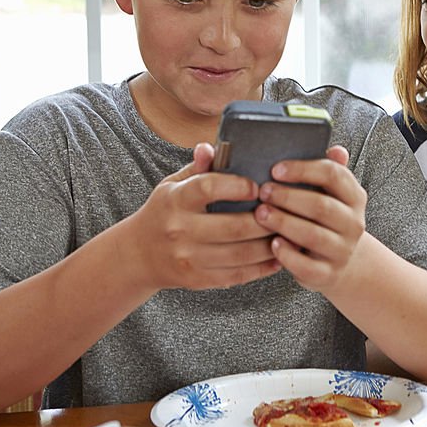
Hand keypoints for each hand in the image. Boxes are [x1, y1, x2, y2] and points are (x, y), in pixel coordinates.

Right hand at [121, 142, 280, 290]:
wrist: (139, 255)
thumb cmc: (164, 212)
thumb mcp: (173, 185)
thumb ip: (196, 168)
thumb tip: (210, 147)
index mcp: (175, 200)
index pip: (208, 189)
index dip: (237, 186)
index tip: (258, 186)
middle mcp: (179, 230)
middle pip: (233, 227)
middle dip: (265, 219)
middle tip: (286, 210)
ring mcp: (188, 258)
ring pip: (240, 255)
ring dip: (270, 244)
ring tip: (288, 233)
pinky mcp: (198, 280)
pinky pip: (237, 275)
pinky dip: (262, 267)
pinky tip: (278, 255)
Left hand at [253, 145, 366, 291]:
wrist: (341, 260)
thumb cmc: (326, 219)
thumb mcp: (331, 193)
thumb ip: (328, 170)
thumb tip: (335, 149)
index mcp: (354, 196)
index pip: (333, 175)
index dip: (303, 170)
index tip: (276, 169)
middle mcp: (353, 223)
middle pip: (321, 206)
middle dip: (288, 197)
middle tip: (263, 191)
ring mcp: (342, 250)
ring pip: (313, 235)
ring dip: (283, 223)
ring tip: (261, 214)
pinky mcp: (328, 274)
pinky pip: (307, 266)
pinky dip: (287, 255)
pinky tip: (271, 244)